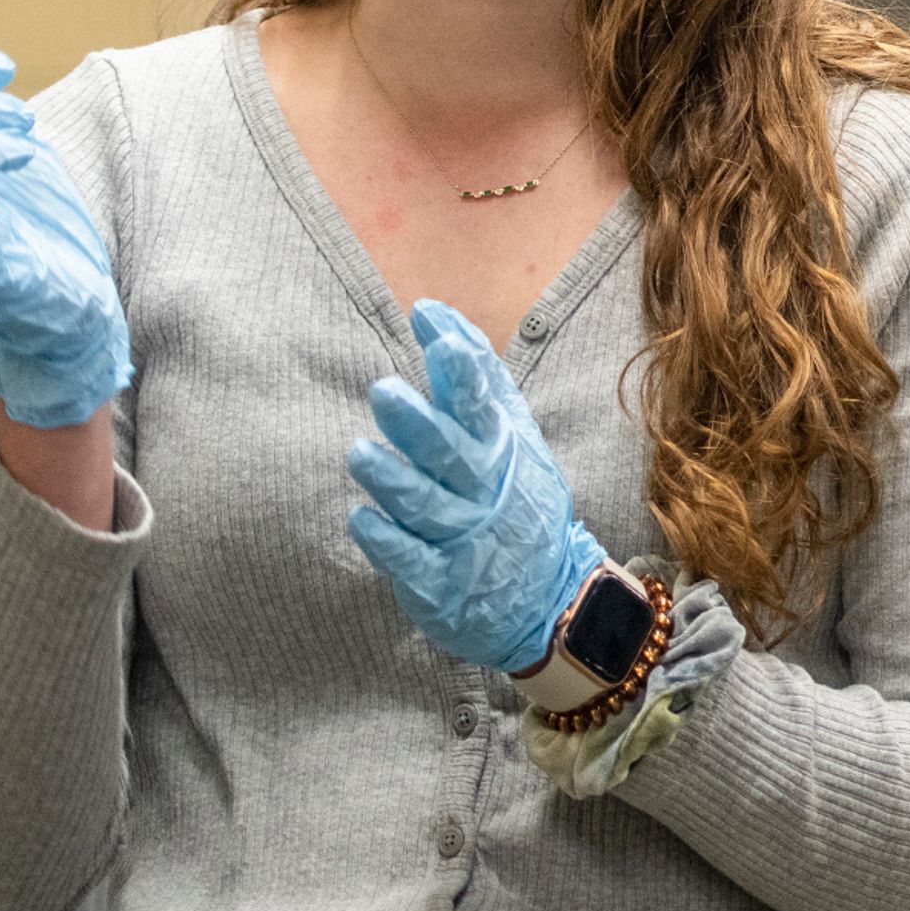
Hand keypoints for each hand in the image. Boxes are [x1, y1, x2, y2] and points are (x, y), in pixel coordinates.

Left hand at [346, 300, 607, 674]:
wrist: (550, 596)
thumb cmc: (517, 499)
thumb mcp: (513, 436)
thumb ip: (477, 377)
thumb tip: (435, 314)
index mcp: (503, 451)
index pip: (481, 404)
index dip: (459, 370)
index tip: (433, 333)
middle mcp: (487, 493)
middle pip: (452, 455)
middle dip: (420, 425)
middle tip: (383, 392)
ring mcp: (467, 540)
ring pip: (428, 507)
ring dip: (394, 481)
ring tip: (359, 454)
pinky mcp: (443, 585)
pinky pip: (414, 562)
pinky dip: (388, 542)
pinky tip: (360, 519)